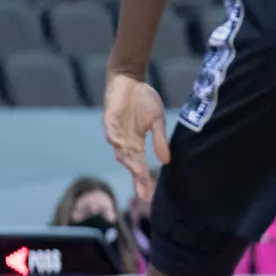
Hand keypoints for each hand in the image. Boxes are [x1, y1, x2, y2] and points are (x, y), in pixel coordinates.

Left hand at [102, 72, 169, 201]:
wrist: (130, 79)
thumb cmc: (143, 99)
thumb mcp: (157, 120)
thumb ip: (159, 140)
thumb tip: (166, 162)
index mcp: (136, 144)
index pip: (140, 167)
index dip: (144, 181)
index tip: (149, 197)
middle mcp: (124, 142)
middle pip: (130, 164)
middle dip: (137, 178)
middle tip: (143, 194)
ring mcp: (116, 132)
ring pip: (121, 151)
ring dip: (129, 162)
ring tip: (137, 173)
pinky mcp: (109, 120)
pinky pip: (112, 133)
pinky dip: (116, 141)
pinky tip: (121, 149)